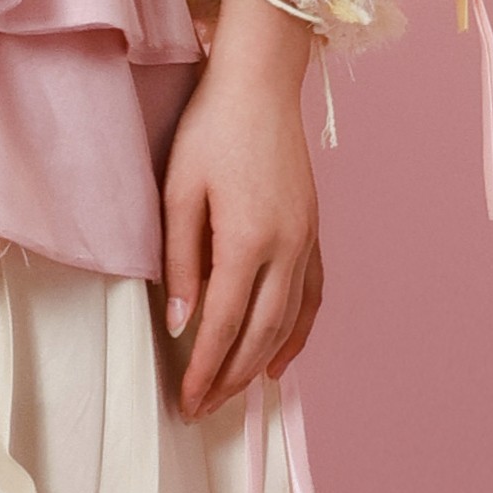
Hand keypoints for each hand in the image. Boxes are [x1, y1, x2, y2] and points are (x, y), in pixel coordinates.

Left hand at [161, 0, 324, 415]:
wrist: (261, 84)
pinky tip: (282, 357)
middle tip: (204, 409)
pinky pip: (312, 295)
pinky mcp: (313, 230)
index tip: (187, 401)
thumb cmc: (211, 129)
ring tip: (237, 394)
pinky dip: (298, 332)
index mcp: (249, 240)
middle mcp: (287, 248)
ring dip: (263, 363)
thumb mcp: (178, 192)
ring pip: (291, 321)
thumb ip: (178, 261)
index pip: (225, 324)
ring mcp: (307, 240)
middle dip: (232, 378)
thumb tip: (180, 321)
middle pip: (261, 334)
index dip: (205, 369)